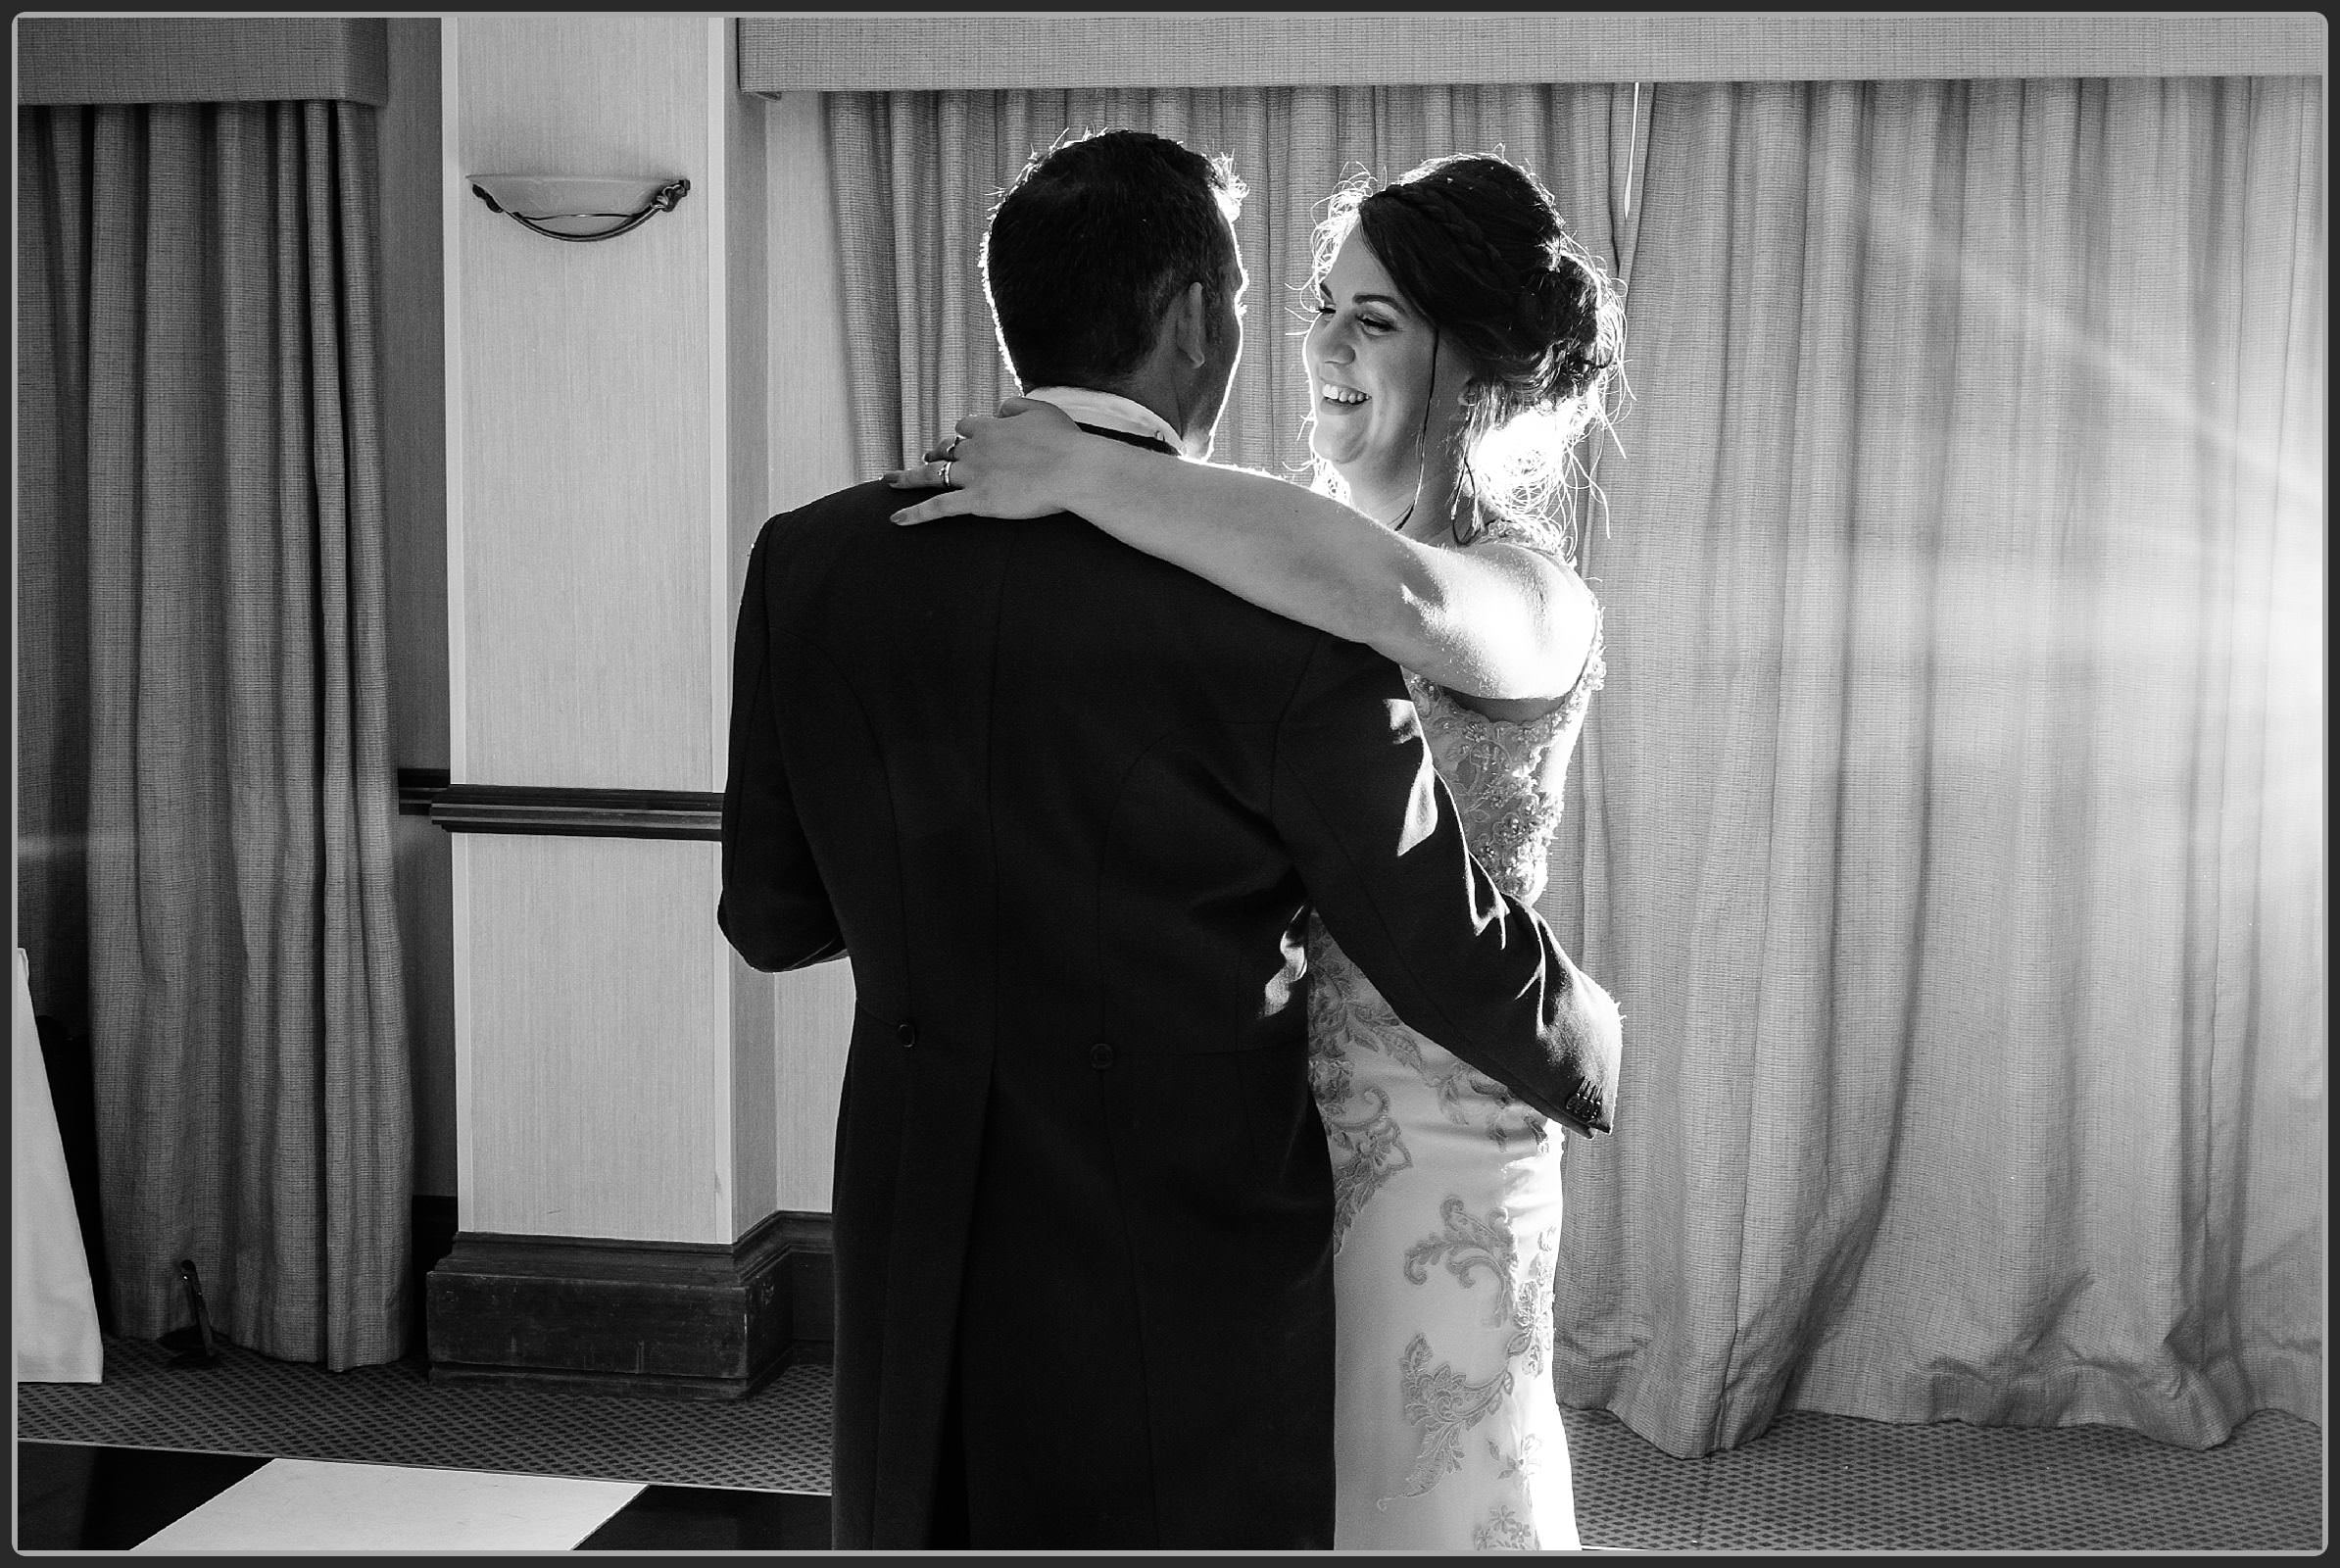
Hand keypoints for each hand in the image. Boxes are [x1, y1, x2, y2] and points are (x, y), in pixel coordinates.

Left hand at [884, 397, 1093, 524]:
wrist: (1074, 469)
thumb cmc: (1066, 442)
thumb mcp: (1043, 411)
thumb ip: (1017, 406)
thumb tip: (1000, 409)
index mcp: (992, 427)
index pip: (967, 426)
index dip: (967, 434)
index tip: (971, 440)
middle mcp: (975, 448)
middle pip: (946, 448)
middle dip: (937, 453)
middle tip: (929, 458)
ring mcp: (972, 475)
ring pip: (931, 473)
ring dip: (909, 476)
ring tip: (890, 479)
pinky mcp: (976, 500)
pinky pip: (937, 507)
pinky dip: (914, 514)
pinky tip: (895, 520)